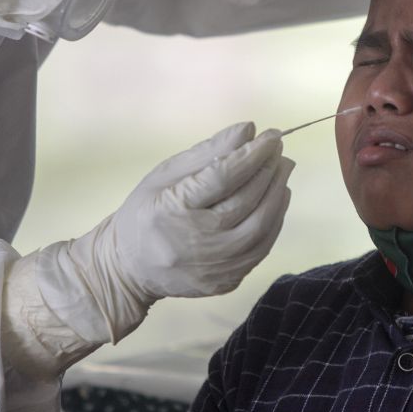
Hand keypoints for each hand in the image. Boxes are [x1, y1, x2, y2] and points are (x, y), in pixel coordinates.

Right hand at [34, 122, 293, 343]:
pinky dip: (275, 219)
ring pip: (261, 227)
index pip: (222, 178)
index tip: (271, 135)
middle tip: (279, 148)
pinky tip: (277, 197)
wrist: (129, 269)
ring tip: (283, 168)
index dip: (251, 154)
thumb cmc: (146, 212)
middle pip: (245, 202)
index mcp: (171, 211)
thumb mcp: (165, 175)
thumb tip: (248, 130)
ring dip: (278, 193)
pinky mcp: (227, 281)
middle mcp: (195, 243)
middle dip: (268, 170)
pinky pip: (262, 247)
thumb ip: (207, 152)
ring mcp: (213, 268)